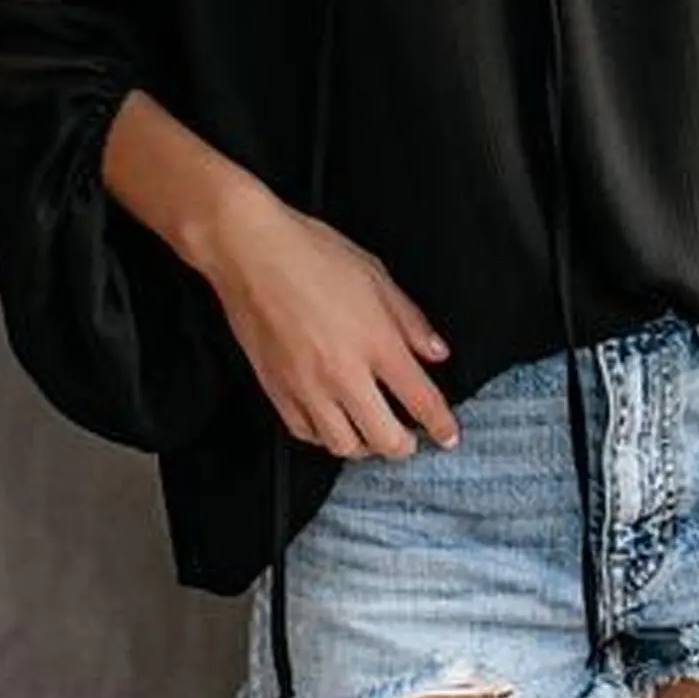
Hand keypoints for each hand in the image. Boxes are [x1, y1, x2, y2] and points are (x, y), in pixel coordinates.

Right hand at [195, 175, 459, 459]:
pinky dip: (325, 436)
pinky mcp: (276, 389)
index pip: (420, 400)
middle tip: (412, 438)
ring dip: (365, 445)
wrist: (249, 252)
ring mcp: (307, 386)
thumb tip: (435, 351)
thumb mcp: (376, 276)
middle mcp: (343, 372)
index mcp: (375, 342)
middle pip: (384, 438)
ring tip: (372, 431)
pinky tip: (333, 422)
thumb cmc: (310, 254)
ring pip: (344, 445)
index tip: (448, 435)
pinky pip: (305, 433)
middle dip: (405, 446)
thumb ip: (410, 321)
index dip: (442, 426)